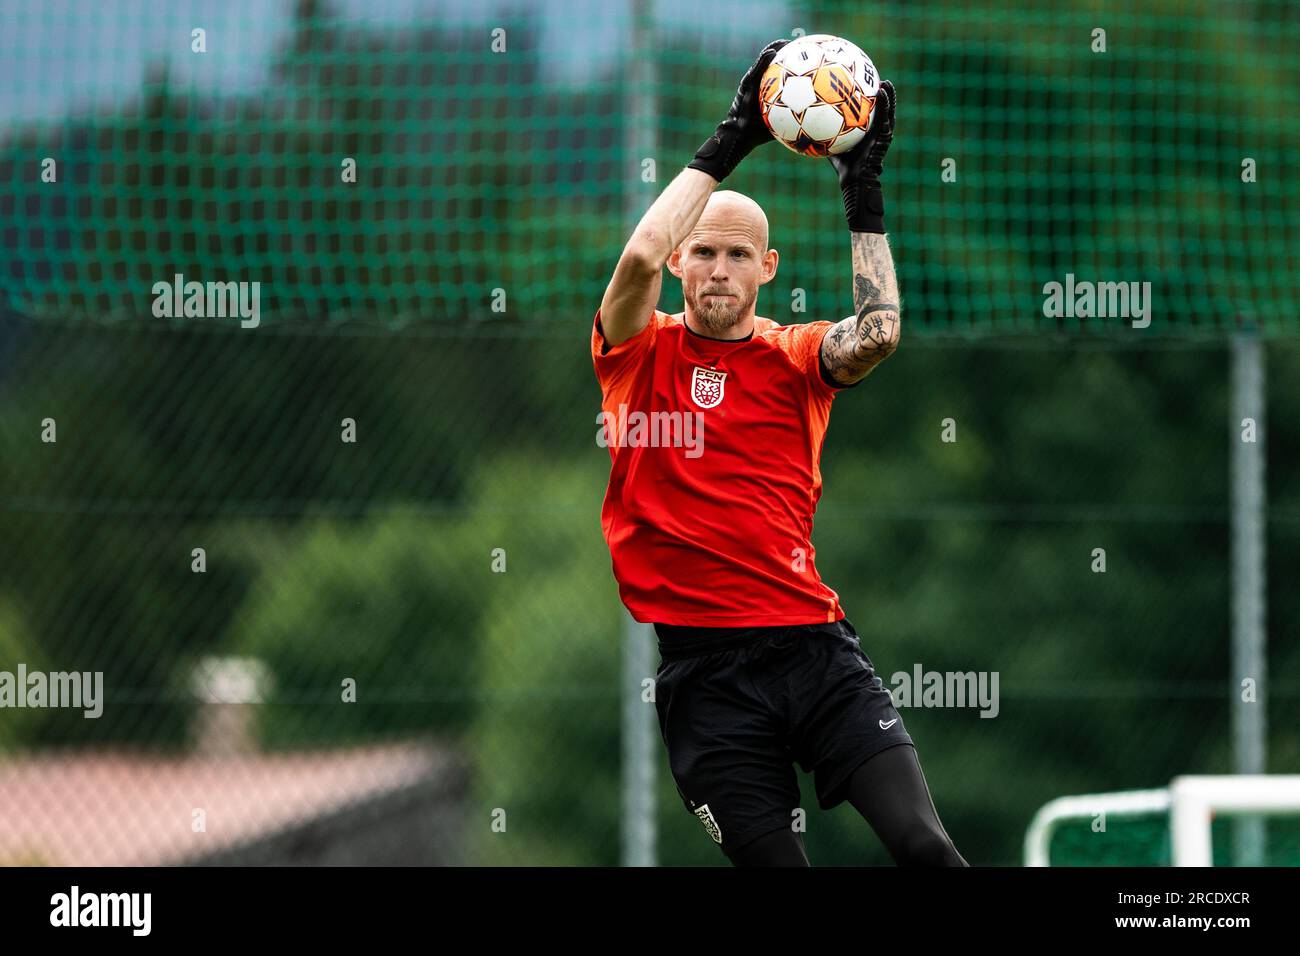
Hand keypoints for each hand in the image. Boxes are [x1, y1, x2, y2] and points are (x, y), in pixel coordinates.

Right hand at [687, 39, 788, 182]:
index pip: (778, 73)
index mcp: (766, 91)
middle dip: (783, 51)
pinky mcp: (745, 86)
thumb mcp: (781, 125)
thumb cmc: (758, 134)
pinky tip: (773, 52)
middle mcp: (758, 84)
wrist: (740, 137)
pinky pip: (756, 70)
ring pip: (762, 62)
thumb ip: (794, 119)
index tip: (802, 56)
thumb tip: (815, 124)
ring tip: (784, 42)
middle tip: (797, 44)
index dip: (789, 63)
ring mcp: (751, 83)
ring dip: (773, 49)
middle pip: (772, 63)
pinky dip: (763, 60)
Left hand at [828, 79, 895, 232]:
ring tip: (886, 82)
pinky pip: (885, 117)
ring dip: (889, 96)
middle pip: (881, 110)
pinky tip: (882, 92)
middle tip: (877, 80)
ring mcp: (882, 134)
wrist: (854, 179)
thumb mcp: (831, 146)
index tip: (865, 86)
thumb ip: (823, 135)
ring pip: (888, 112)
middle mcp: (876, 132)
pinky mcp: (884, 137)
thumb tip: (806, 126)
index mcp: (867, 133)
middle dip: (881, 95)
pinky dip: (885, 104)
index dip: (870, 100)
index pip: (870, 113)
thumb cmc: (843, 166)